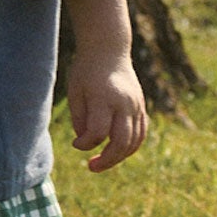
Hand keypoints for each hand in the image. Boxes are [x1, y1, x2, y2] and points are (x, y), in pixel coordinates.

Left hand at [66, 52, 146, 172]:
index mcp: (104, 97)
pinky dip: (130, 147)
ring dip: (119, 156)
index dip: (86, 144)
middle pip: (121, 141)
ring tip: (102, 162)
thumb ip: (80, 119)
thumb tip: (87, 143)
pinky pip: (141, 133)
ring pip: (134, 141)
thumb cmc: (86, 70)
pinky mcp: (141, 106)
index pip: (98, 131)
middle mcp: (124, 103)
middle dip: (107, 159)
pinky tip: (116, 152)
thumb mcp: (75, 92)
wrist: (108, 49)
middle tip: (91, 167)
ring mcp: (136, 105)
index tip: (76, 144)